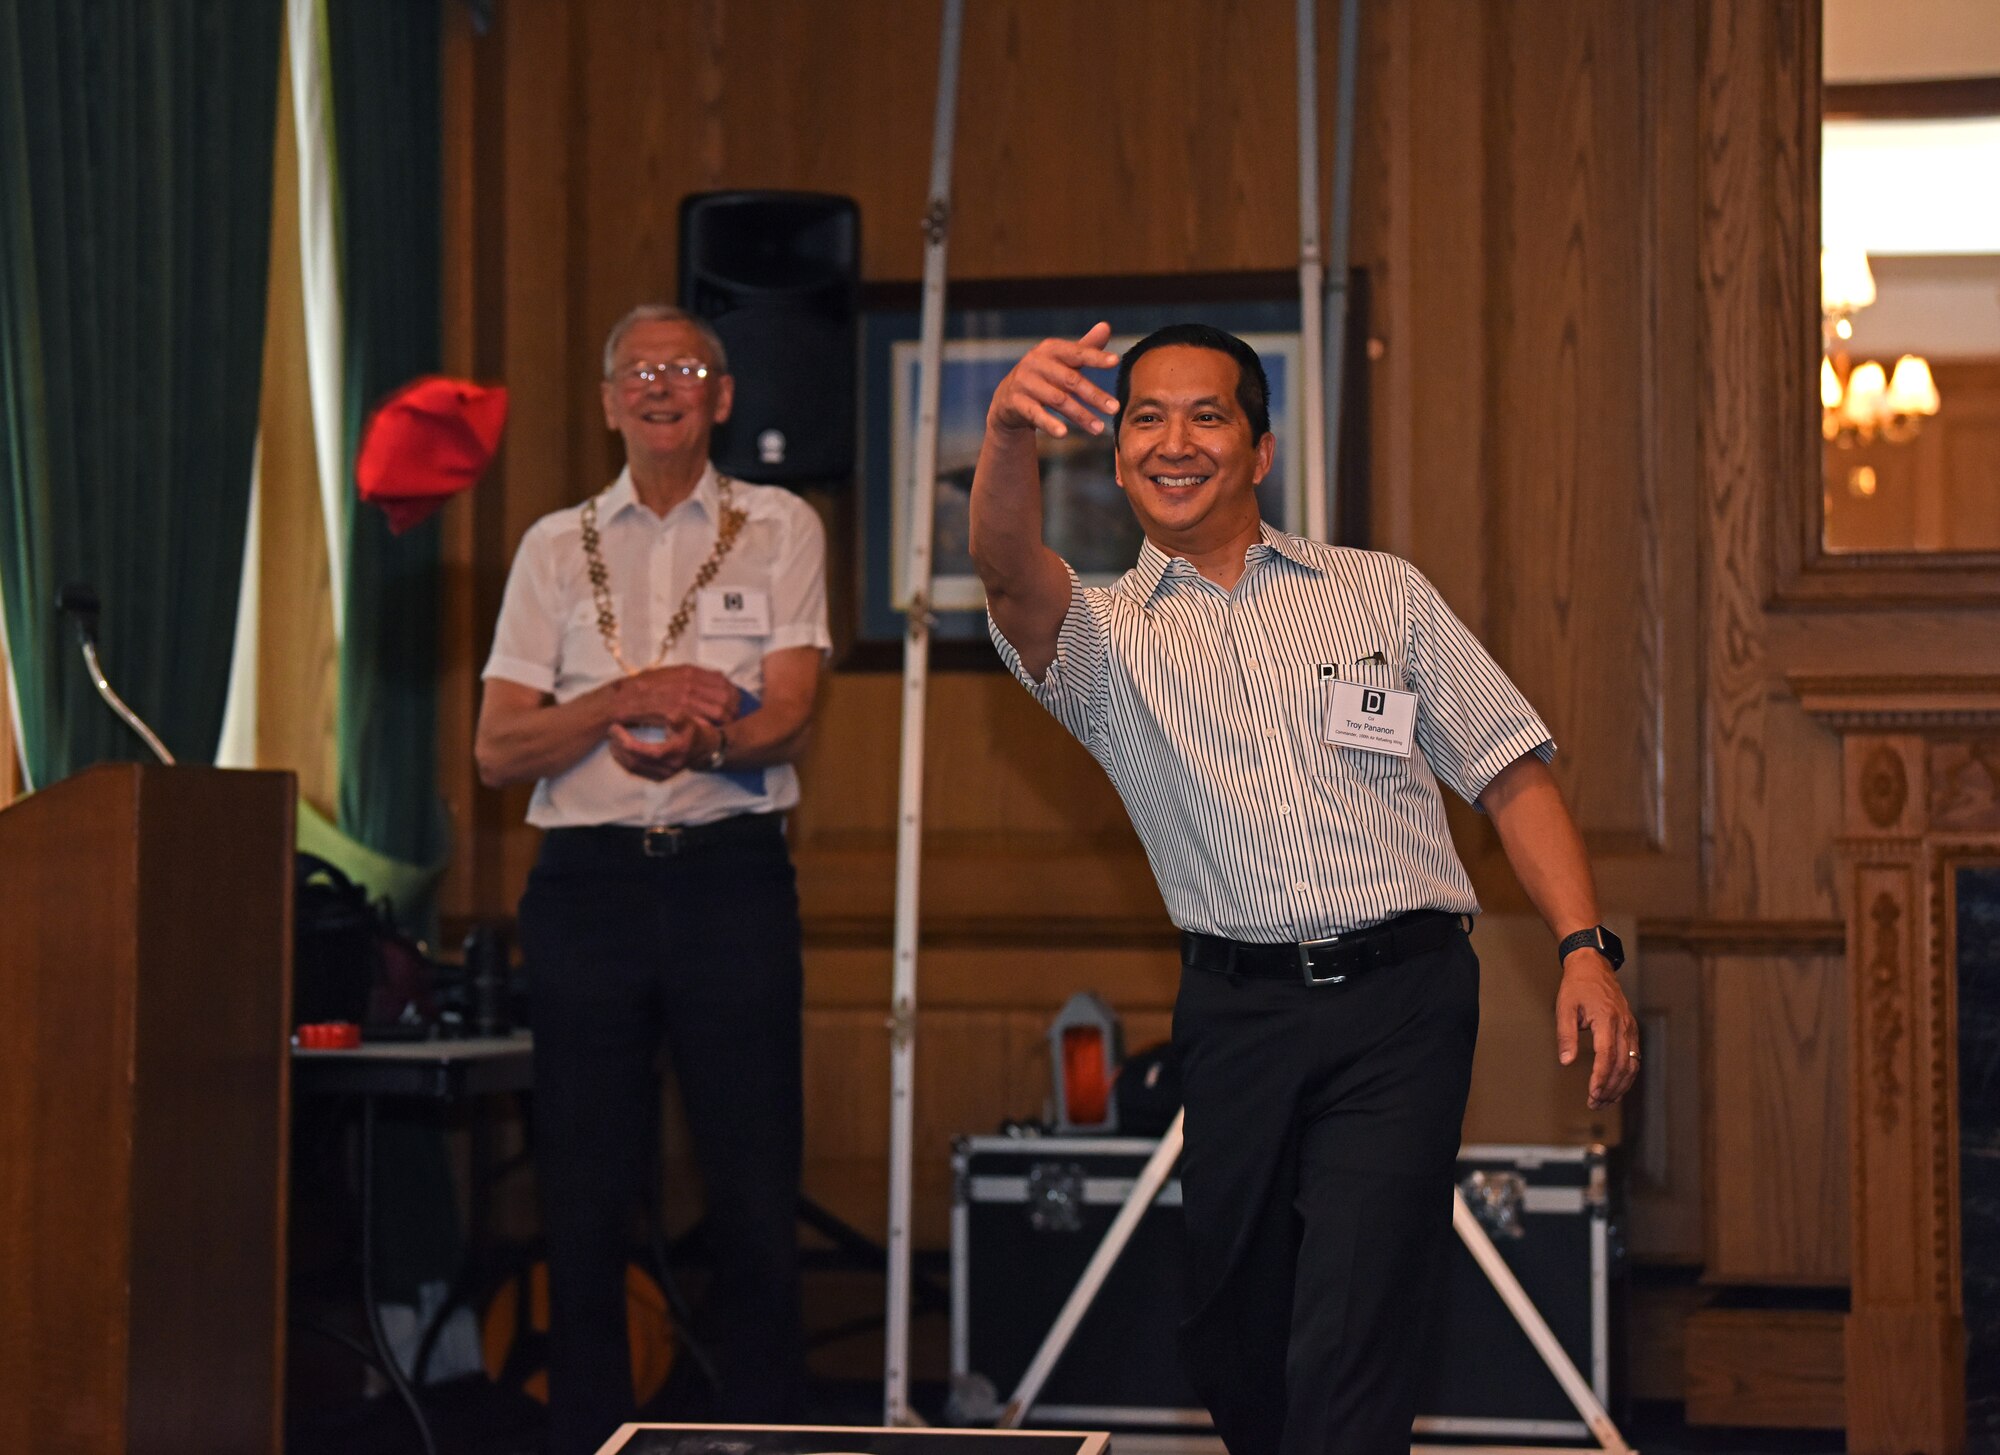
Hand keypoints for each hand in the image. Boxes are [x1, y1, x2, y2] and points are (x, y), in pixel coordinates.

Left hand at [607, 721, 697, 780]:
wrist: (704, 746)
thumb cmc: (692, 728)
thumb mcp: (686, 718)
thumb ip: (671, 715)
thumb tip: (651, 709)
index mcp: (677, 751)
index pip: (645, 751)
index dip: (626, 740)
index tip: (616, 726)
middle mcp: (671, 767)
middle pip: (635, 762)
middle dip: (618, 746)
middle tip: (610, 730)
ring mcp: (665, 775)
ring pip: (633, 769)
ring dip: (618, 754)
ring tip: (612, 738)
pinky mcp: (659, 778)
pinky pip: (636, 772)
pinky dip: (623, 760)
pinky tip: (618, 749)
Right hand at [611, 665, 739, 728]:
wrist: (617, 700)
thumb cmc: (640, 689)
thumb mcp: (667, 676)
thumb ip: (689, 678)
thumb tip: (713, 679)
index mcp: (688, 671)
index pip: (724, 682)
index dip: (734, 696)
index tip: (734, 706)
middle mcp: (689, 681)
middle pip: (727, 697)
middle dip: (733, 711)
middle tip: (731, 723)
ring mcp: (682, 696)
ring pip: (719, 711)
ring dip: (723, 723)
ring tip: (721, 732)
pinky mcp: (674, 711)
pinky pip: (701, 722)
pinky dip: (707, 729)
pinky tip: (706, 736)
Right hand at [987, 322, 1121, 439]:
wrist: (1008, 398)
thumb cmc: (1044, 377)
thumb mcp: (1062, 361)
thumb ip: (1084, 347)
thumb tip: (1106, 326)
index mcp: (1050, 349)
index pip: (1076, 352)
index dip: (1095, 356)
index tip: (1115, 361)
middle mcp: (1036, 363)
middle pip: (1070, 380)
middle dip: (1094, 395)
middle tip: (1115, 408)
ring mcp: (1024, 382)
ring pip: (1058, 400)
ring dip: (1080, 415)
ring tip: (1099, 429)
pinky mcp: (1016, 402)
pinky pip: (1036, 414)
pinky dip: (1050, 424)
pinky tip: (1064, 433)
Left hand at [1555, 952, 1640, 1109]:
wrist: (1594, 966)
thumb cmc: (1577, 986)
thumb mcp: (1564, 1008)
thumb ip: (1566, 1036)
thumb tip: (1566, 1062)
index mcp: (1606, 1020)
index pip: (1607, 1056)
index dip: (1601, 1078)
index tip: (1592, 1094)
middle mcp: (1623, 1026)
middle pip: (1622, 1065)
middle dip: (1609, 1088)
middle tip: (1595, 1103)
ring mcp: (1630, 1028)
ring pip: (1631, 1065)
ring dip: (1620, 1086)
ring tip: (1604, 1101)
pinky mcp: (1631, 1029)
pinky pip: (1634, 1057)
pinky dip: (1627, 1075)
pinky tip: (1616, 1086)